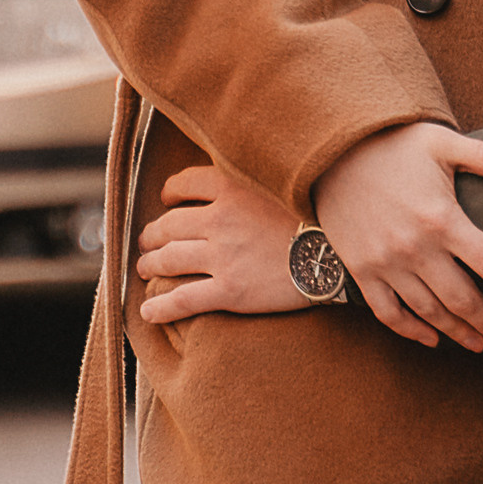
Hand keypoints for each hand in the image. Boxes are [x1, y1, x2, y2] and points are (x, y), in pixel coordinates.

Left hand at [135, 162, 313, 325]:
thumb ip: (252, 177)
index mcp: (233, 187)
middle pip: (168, 226)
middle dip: (152, 236)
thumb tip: (229, 172)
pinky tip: (148, 311)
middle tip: (148, 244)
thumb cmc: (314, 218)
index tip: (167, 200)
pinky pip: (182, 299)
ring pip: (168, 260)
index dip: (170, 192)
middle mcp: (221, 219)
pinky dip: (159, 307)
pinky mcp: (230, 290)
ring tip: (146, 270)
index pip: (185, 183)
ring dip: (150, 266)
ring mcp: (223, 256)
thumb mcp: (282, 183)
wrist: (336, 256)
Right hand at [314, 122, 482, 354]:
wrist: (333, 152)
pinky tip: (431, 338)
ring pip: (429, 312)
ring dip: (457, 332)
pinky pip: (388, 313)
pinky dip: (411, 331)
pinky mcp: (362, 271)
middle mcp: (415, 248)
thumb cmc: (394, 145)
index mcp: (442, 219)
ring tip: (479, 344)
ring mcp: (386, 263)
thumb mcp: (442, 143)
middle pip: (463, 299)